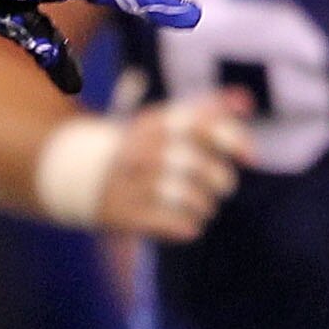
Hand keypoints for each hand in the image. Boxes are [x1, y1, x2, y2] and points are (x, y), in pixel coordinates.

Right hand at [68, 92, 256, 241]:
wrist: (77, 176)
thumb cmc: (143, 149)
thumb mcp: (168, 123)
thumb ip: (209, 110)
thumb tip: (246, 102)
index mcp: (153, 123)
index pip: (202, 125)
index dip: (234, 140)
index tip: (252, 157)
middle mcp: (139, 150)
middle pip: (198, 165)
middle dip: (221, 180)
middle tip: (222, 187)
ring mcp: (127, 182)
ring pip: (188, 197)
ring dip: (206, 205)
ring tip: (204, 207)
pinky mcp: (121, 213)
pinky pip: (172, 223)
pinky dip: (189, 226)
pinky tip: (189, 224)